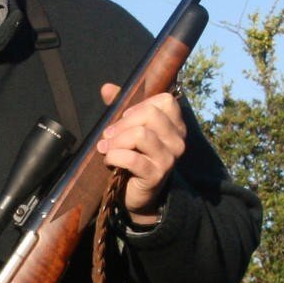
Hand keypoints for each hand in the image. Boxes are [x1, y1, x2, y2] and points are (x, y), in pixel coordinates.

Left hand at [95, 84, 184, 226]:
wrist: (137, 194)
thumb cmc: (134, 156)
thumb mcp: (129, 129)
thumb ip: (120, 106)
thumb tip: (106, 88)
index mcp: (176, 126)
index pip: (166, 101)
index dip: (140, 106)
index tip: (124, 118)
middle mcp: (178, 140)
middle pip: (151, 115)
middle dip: (122, 124)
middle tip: (107, 136)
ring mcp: (169, 158)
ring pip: (141, 135)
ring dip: (116, 141)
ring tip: (105, 148)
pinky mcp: (157, 175)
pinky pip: (132, 158)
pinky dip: (115, 157)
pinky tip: (109, 161)